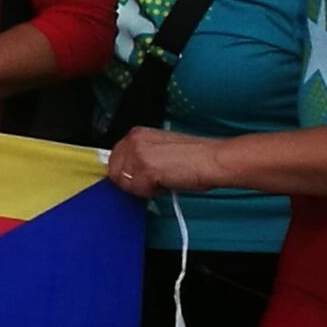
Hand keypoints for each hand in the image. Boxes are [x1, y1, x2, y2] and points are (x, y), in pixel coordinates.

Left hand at [108, 127, 223, 196]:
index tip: (138, 179)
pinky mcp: (145, 169)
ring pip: (125, 184)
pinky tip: (167, 183)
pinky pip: (138, 191)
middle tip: (154, 181)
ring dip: (143, 188)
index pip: (114, 159)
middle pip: (115, 173)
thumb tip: (128, 172)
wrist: (212, 160)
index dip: (127, 174)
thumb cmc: (195, 157)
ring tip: (163, 180)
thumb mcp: (160, 150)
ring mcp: (138, 154)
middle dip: (133, 182)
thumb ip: (141, 156)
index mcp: (137, 134)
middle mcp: (133, 141)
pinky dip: (152, 193)